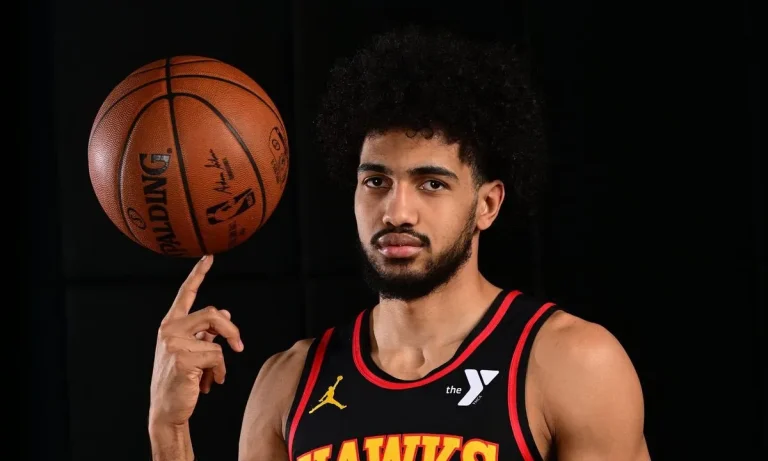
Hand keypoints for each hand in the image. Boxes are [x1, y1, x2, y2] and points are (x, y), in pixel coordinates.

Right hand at [149, 255, 244, 427]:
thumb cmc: (180, 379)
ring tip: (214, 375)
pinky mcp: (183, 358)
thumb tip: (225, 311)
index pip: (186, 293)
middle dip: (231, 330)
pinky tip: (210, 384)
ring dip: (222, 360)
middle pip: (213, 313)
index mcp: (170, 324)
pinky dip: (220, 372)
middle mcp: (169, 329)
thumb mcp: (191, 350)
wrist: (167, 409)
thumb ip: (205, 331)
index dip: (198, 274)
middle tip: (239, 346)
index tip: (209, 257)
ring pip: (217, 339)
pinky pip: (217, 357)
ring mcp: (174, 343)